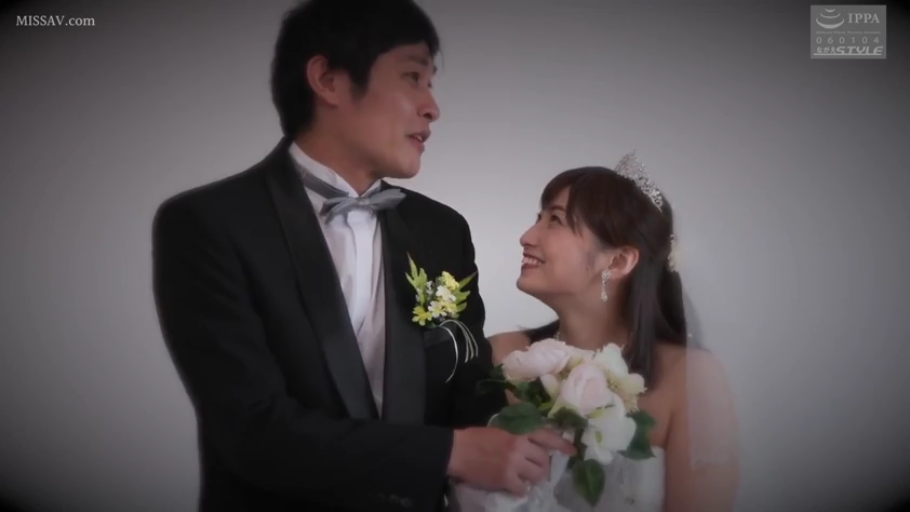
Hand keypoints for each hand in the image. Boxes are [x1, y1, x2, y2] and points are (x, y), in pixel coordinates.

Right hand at [447, 427, 575, 495]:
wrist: (457, 450)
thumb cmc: (475, 437)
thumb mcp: (500, 428)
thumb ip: (517, 434)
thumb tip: (531, 442)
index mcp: (518, 431)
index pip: (546, 436)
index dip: (561, 444)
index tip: (572, 451)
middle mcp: (519, 446)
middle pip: (544, 460)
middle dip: (543, 467)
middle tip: (536, 470)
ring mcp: (513, 463)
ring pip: (537, 475)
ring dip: (533, 478)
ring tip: (526, 479)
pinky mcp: (505, 479)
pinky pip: (523, 488)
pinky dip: (520, 489)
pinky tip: (514, 486)